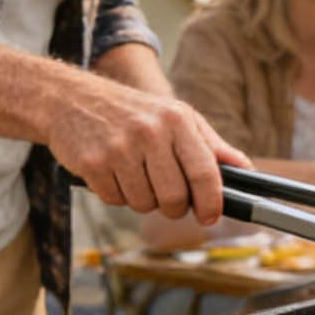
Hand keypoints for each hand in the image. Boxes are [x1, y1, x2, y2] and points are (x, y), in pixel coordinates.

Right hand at [45, 75, 248, 223]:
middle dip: (173, 207)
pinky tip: (112, 172)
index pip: (204, 172)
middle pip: (174, 198)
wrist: (69, 98)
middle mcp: (149, 132)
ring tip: (135, 175)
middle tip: (166, 197)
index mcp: (176, 119)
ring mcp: (119, 148)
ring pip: (144, 204)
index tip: (209, 216)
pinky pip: (115, 201)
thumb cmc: (131, 111)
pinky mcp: (92, 163)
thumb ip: (211, 145)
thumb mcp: (176, 116)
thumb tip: (244, 169)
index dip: (211, 202)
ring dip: (142, 200)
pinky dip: (117, 195)